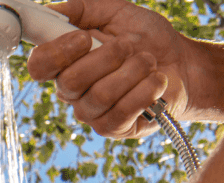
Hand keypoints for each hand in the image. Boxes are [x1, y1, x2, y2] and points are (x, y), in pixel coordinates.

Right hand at [27, 0, 201, 137]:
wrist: (184, 65)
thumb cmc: (148, 39)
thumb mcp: (116, 12)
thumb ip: (82, 8)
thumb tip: (54, 11)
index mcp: (66, 63)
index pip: (39, 66)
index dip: (57, 52)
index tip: (84, 38)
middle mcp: (73, 92)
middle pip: (70, 81)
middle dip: (107, 57)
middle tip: (130, 45)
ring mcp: (92, 113)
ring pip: (99, 96)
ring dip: (132, 71)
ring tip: (148, 62)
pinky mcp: (114, 129)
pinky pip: (121, 112)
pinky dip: (144, 90)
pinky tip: (156, 81)